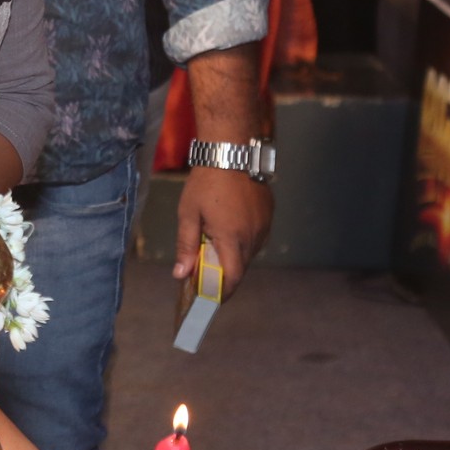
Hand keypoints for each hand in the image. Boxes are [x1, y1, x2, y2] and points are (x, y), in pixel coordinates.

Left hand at [173, 165, 270, 292]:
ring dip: (234, 255)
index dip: (220, 292)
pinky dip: (243, 240)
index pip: (231, 279)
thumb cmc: (206, 181)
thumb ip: (186, 246)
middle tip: (205, 270)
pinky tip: (229, 226)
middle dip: (224, 274)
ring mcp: (264, 225)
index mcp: (232, 239)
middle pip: (240, 268)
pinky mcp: (268, 214)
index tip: (209, 298)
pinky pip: (257, 237)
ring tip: (215, 242)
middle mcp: (253, 236)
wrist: (232, 151)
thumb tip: (181, 274)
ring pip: (250, 253)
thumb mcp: (188, 214)